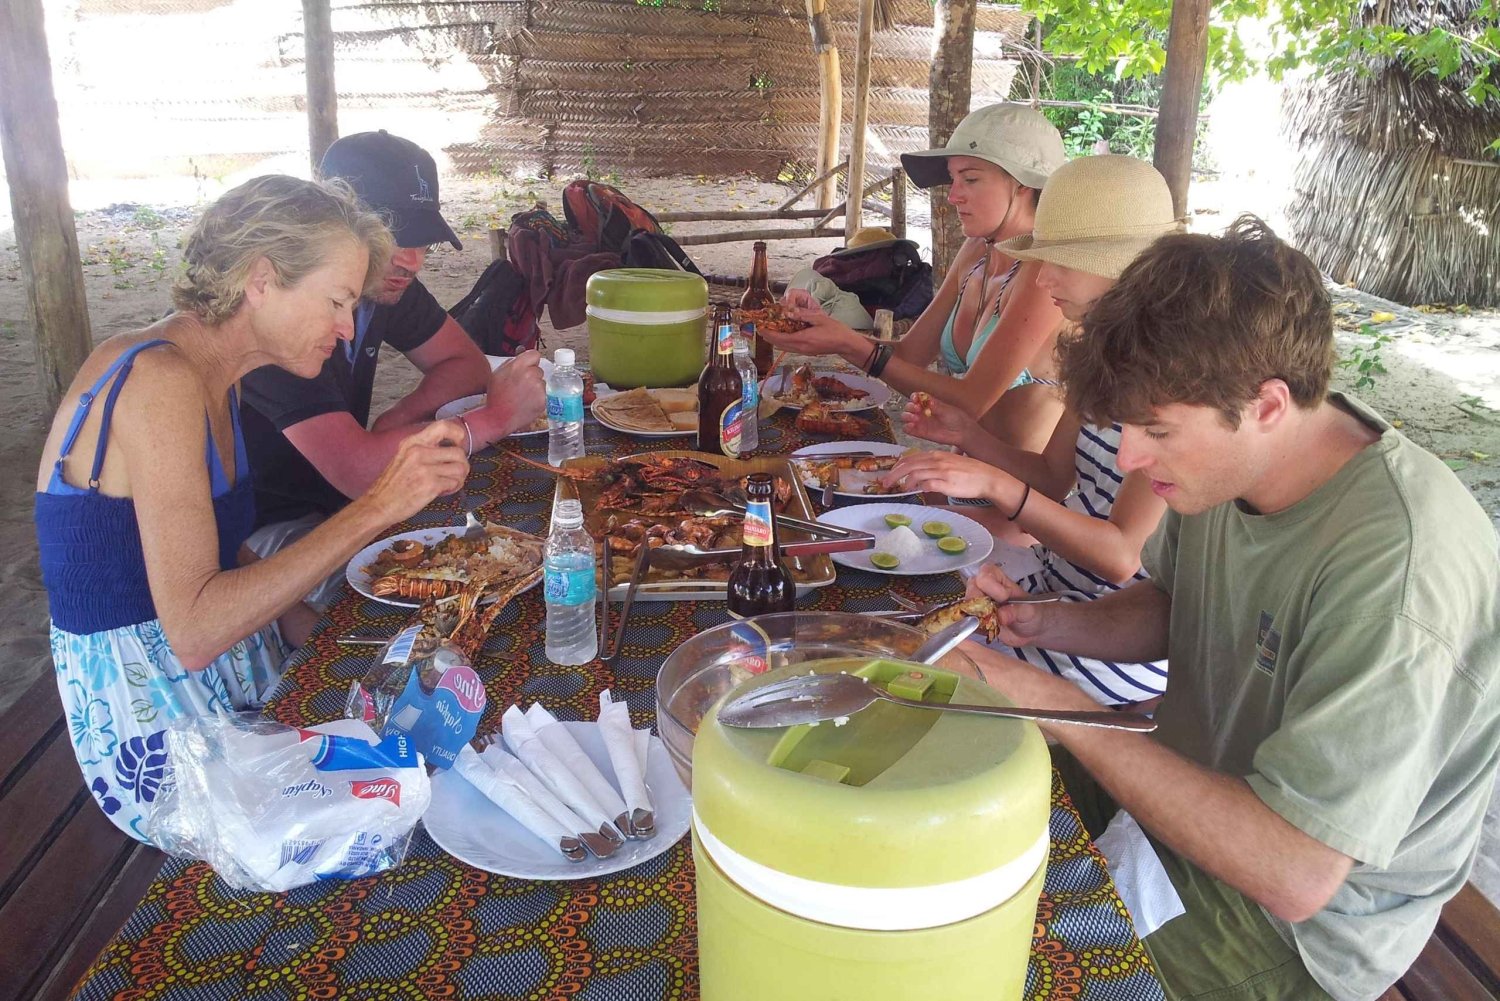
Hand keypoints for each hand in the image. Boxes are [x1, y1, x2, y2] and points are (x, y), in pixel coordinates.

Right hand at [362, 421, 470, 524]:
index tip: (459, 443)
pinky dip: (452, 488)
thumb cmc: (392, 485)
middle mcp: (419, 452)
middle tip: (454, 473)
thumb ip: (425, 450)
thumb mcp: (404, 457)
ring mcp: (425, 468)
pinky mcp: (430, 484)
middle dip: (461, 465)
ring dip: (458, 478)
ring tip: (447, 484)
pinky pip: (455, 483)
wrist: (378, 505)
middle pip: (458, 452)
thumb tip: (451, 449)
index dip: (458, 434)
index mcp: (413, 443)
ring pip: (460, 468)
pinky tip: (441, 491)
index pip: (443, 427)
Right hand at [481, 350, 545, 437]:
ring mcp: (538, 387)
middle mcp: (530, 374)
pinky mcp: (543, 399)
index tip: (529, 365)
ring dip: (536, 387)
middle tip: (522, 385)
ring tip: (523, 395)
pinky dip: (538, 398)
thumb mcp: (497, 374)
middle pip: (539, 369)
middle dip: (533, 375)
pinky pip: (544, 394)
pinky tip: (527, 402)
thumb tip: (520, 356)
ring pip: (542, 382)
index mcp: (518, 366)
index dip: (531, 361)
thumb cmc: (496, 397)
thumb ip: (511, 363)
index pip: (535, 354)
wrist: (499, 417)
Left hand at [757, 290, 865, 359]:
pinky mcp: (806, 352)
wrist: (845, 343)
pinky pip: (790, 348)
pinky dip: (782, 342)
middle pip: (779, 345)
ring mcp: (803, 351)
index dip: (768, 333)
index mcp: (803, 339)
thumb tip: (787, 312)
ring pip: (783, 348)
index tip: (760, 327)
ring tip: (767, 331)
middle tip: (760, 328)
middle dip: (768, 337)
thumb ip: (802, 315)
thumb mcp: (819, 318)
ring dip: (774, 340)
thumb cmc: (835, 329)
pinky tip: (781, 335)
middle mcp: (801, 348)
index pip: (780, 337)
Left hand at [883, 451, 1015, 505]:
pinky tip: (916, 491)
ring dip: (904, 482)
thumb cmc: (969, 472)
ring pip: (915, 473)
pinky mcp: (947, 483)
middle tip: (885, 483)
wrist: (987, 477)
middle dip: (894, 474)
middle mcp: (937, 460)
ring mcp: (941, 471)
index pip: (911, 458)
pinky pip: (927, 484)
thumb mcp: (949, 462)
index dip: (897, 466)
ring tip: (901, 489)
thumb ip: (934, 466)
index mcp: (936, 454)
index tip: (890, 474)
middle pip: (908, 465)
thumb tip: (919, 475)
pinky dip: (918, 487)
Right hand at [900, 393, 973, 446]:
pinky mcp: (920, 432)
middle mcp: (922, 411)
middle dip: (910, 407)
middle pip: (908, 407)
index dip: (914, 397)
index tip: (916, 399)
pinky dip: (907, 427)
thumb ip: (936, 406)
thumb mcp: (947, 409)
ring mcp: (920, 422)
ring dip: (907, 416)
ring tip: (915, 418)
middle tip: (917, 409)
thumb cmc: (956, 417)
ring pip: (906, 417)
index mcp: (927, 402)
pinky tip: (912, 426)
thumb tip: (928, 402)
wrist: (962, 431)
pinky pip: (908, 429)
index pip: (916, 397)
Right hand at [967, 565, 1048, 647]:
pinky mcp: (975, 620)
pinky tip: (987, 630)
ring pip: (967, 605)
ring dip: (976, 616)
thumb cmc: (1031, 613)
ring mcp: (978, 605)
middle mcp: (984, 589)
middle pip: (971, 588)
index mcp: (998, 579)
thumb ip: (1016, 611)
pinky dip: (974, 627)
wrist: (1031, 631)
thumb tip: (1002, 616)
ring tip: (991, 623)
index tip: (1003, 597)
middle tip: (991, 612)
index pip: (985, 574)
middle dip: (980, 601)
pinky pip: (967, 622)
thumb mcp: (1029, 611)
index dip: (991, 585)